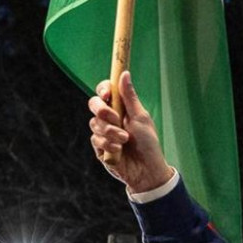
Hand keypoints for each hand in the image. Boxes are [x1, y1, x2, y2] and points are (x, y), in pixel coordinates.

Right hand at [88, 70, 175, 193]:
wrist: (147, 169)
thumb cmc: (148, 143)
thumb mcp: (141, 117)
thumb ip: (129, 97)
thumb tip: (124, 73)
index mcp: (120, 108)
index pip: (105, 92)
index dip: (104, 89)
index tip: (108, 93)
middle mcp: (109, 118)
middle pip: (94, 104)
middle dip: (103, 110)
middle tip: (115, 118)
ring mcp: (103, 133)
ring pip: (94, 123)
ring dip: (110, 131)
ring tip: (125, 139)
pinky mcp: (99, 148)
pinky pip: (96, 139)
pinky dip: (108, 143)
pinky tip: (119, 149)